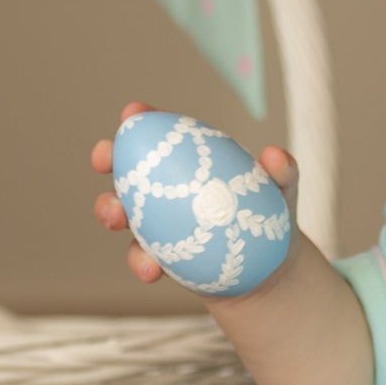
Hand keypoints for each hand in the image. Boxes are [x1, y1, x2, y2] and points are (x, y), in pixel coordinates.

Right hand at [89, 102, 298, 288]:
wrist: (266, 270)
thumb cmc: (271, 217)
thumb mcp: (281, 191)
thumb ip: (281, 171)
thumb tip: (274, 156)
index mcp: (191, 158)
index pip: (163, 132)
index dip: (142, 119)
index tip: (132, 114)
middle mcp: (166, 185)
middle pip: (127, 165)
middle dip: (107, 156)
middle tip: (104, 160)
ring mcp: (156, 221)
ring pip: (121, 210)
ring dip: (109, 210)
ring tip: (116, 218)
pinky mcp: (157, 255)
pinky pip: (138, 255)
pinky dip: (139, 261)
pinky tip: (151, 270)